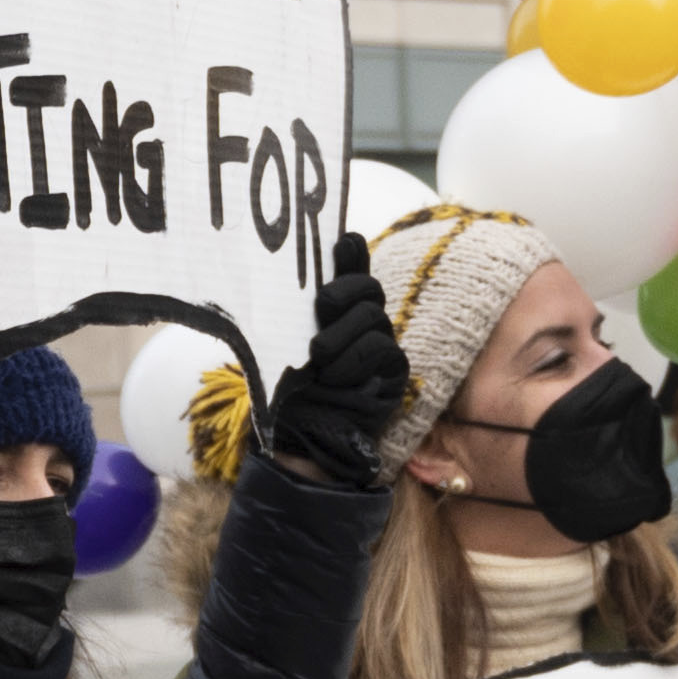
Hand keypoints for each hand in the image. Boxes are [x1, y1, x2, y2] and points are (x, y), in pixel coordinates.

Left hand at [266, 238, 405, 485]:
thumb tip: (294, 268)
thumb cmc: (290, 388)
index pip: (353, 269)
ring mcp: (383, 343)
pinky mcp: (395, 369)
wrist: (302, 436)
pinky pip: (381, 347)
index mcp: (338, 310)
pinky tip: (335, 376)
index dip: (352, 254)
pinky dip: (354, 360)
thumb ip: (294, 306)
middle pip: (367, 287)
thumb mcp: (283, 341)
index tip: (342, 242)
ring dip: (340, 336)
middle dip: (342, 292)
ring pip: (372, 316)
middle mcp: (364, 320)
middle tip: (320, 307)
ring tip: (318, 358)